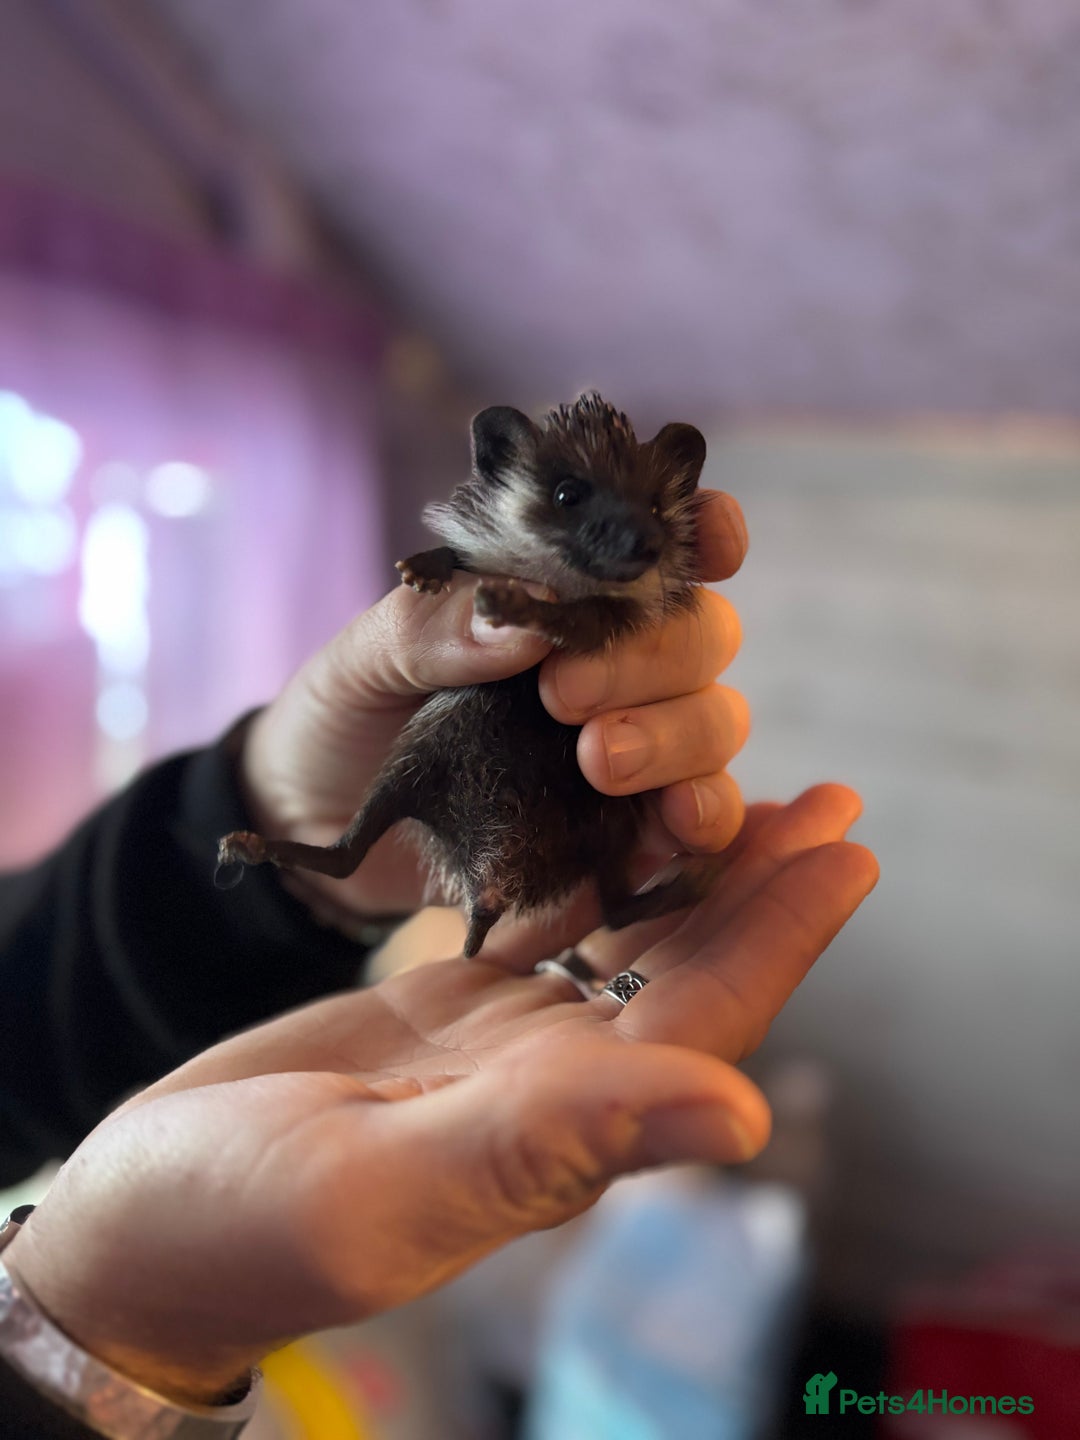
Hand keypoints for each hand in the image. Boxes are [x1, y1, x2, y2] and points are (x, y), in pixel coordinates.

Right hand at [4, 785, 875, 1405]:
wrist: (138, 1225)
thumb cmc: (232, 1227)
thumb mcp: (379, 1185)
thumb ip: (549, 1145)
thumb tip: (738, 1116)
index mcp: (556, 1134)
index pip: (704, 1022)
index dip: (782, 939)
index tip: (848, 850)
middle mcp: (552, 1092)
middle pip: (688, 976)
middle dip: (761, 889)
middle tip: (830, 800)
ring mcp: (502, 1051)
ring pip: (628, 951)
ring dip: (693, 875)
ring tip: (752, 796)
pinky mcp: (448, 1014)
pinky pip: (549, 932)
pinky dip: (597, 876)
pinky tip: (622, 828)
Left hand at [238, 491, 749, 914]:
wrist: (321, 830)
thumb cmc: (345, 720)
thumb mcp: (360, 662)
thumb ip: (430, 630)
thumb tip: (524, 621)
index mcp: (558, 593)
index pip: (657, 545)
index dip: (703, 530)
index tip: (711, 543)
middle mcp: (613, 661)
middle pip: (701, 632)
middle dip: (649, 657)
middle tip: (562, 696)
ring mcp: (633, 745)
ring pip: (716, 718)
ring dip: (675, 734)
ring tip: (596, 762)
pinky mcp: (627, 830)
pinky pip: (706, 814)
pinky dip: (704, 811)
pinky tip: (671, 819)